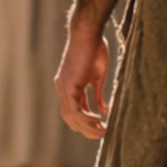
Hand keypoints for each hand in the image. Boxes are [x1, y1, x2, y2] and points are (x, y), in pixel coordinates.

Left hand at [55, 22, 113, 138]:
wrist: (87, 32)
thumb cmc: (94, 49)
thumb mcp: (97, 76)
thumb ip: (97, 94)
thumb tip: (104, 110)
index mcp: (68, 86)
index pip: (73, 112)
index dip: (86, 123)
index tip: (101, 127)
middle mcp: (62, 88)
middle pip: (70, 118)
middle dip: (87, 129)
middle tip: (103, 134)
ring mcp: (63, 87)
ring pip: (72, 117)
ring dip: (88, 127)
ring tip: (102, 131)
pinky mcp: (68, 84)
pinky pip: (75, 109)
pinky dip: (86, 117)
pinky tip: (98, 120)